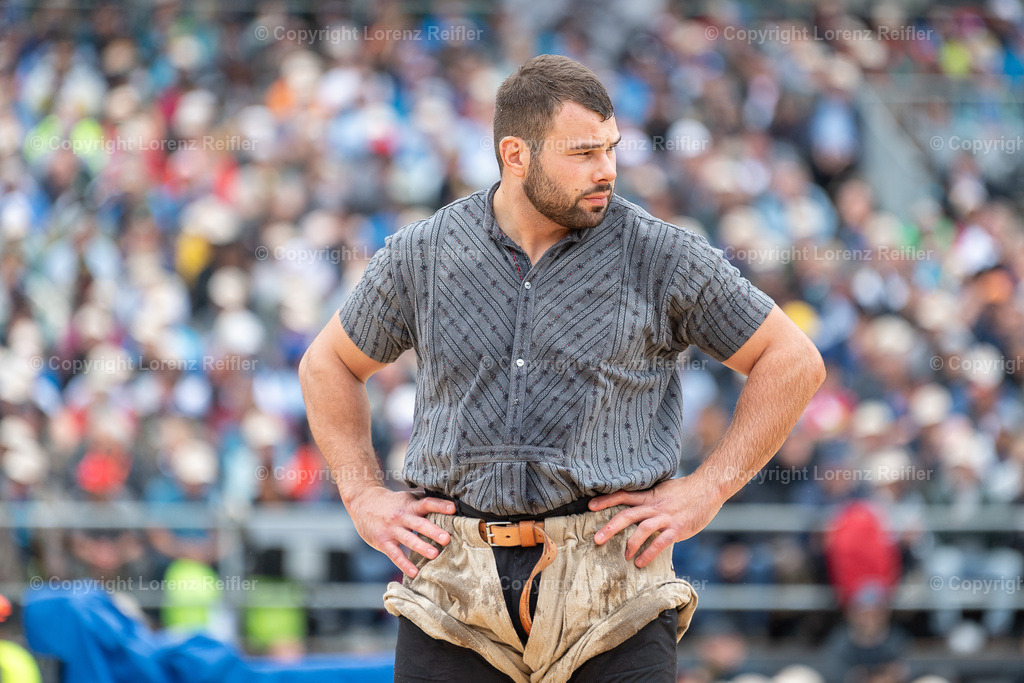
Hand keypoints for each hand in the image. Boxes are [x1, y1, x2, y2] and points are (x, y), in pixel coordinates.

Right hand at [347, 486, 455, 576]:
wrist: (362, 501)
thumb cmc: (391, 503)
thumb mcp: (406, 498)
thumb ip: (423, 503)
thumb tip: (449, 505)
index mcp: (410, 505)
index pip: (426, 503)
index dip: (439, 505)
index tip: (453, 509)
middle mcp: (401, 516)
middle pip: (419, 523)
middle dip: (433, 531)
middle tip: (446, 538)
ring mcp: (392, 530)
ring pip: (408, 539)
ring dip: (421, 547)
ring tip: (434, 554)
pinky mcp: (383, 542)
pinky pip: (395, 554)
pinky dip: (404, 564)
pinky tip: (415, 572)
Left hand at [589, 476, 723, 567]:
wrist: (708, 488)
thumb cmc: (685, 490)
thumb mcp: (663, 489)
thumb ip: (648, 497)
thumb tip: (634, 504)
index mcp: (649, 495)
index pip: (623, 495)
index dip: (606, 500)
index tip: (589, 506)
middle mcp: (654, 506)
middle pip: (627, 515)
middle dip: (610, 527)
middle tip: (596, 539)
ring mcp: (665, 517)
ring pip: (642, 529)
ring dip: (630, 544)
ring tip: (624, 556)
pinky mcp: (677, 529)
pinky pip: (661, 542)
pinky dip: (649, 553)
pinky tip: (641, 562)